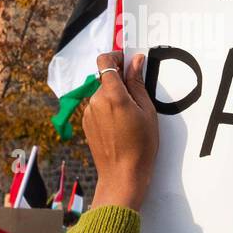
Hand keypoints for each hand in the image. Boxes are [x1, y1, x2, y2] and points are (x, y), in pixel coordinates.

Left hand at [85, 51, 158, 211]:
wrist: (122, 175)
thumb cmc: (140, 146)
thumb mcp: (146, 111)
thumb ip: (137, 83)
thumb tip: (135, 60)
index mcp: (112, 95)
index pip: (105, 61)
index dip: (116, 57)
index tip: (128, 62)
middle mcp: (96, 101)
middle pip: (106, 78)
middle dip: (121, 81)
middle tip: (138, 96)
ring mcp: (89, 112)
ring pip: (102, 93)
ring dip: (115, 97)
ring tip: (131, 116)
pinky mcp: (86, 123)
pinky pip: (98, 107)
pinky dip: (109, 109)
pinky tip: (121, 126)